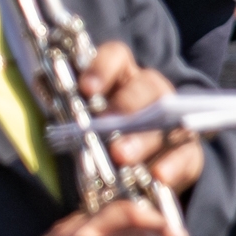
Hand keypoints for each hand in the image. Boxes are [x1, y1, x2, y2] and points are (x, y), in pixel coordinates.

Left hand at [77, 41, 202, 191]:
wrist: (137, 179)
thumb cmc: (104, 144)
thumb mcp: (86, 127)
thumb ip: (74, 116)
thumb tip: (46, 105)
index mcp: (122, 78)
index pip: (116, 57)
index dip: (101, 67)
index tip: (85, 88)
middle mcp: (151, 93)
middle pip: (145, 87)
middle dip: (126, 106)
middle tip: (106, 125)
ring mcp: (174, 121)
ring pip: (167, 120)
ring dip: (143, 138)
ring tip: (122, 156)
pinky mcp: (189, 152)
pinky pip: (186, 154)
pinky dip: (172, 165)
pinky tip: (158, 176)